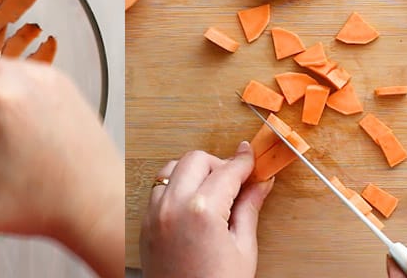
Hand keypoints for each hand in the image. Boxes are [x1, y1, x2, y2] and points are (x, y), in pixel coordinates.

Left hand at [140, 142, 273, 277]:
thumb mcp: (243, 249)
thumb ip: (249, 208)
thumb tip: (261, 183)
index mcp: (201, 210)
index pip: (227, 171)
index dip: (244, 162)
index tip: (252, 157)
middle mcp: (172, 206)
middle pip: (196, 160)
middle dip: (218, 163)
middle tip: (237, 180)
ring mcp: (154, 214)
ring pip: (172, 169)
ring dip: (193, 172)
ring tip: (214, 192)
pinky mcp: (145, 224)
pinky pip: (159, 189)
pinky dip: (176, 186)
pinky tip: (193, 203)